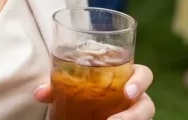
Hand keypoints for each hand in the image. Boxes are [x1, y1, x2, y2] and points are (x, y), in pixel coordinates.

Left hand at [34, 64, 155, 118]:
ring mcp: (131, 112)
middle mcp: (133, 96)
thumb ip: (56, 84)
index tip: (128, 92)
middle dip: (136, 114)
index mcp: (124, 76)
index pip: (143, 74)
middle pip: (147, 103)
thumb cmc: (81, 86)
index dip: (140, 81)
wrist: (79, 103)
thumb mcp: (68, 82)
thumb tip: (40, 93)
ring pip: (142, 119)